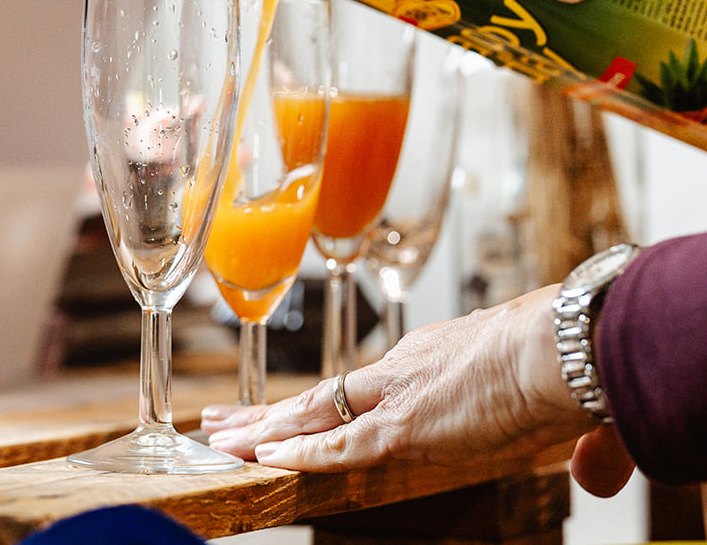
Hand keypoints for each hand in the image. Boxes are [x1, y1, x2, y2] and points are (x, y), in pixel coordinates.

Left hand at [200, 286, 630, 493]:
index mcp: (430, 360)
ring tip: (218, 441)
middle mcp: (402, 371)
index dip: (320, 402)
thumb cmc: (573, 361)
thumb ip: (575, 441)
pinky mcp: (403, 427)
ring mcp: (398, 397)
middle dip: (268, 413)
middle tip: (220, 420)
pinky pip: (338, 445)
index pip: (359, 386)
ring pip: (312, 414)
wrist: (567, 344)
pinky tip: (265, 458)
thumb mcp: (560, 401)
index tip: (291, 409)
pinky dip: (300, 453)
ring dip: (264, 432)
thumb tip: (600, 474)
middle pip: (319, 396)